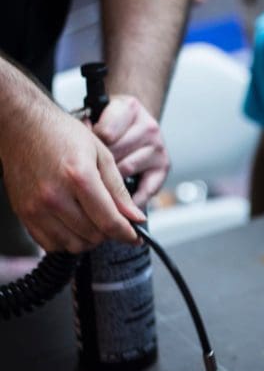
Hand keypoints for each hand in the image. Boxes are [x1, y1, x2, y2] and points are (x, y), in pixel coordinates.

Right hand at [0, 110, 144, 252]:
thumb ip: (119, 190)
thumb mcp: (101, 154)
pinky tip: (75, 225)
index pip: (109, 221)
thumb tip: (136, 217)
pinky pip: (51, 244)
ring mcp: (36, 208)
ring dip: (90, 239)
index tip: (136, 237)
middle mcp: (54, 196)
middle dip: (110, 233)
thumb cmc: (62, 134)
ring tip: (95, 221)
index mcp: (79, 177)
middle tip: (114, 220)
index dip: (127, 234)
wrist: (20, 126)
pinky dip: (68, 241)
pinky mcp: (24, 213)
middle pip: (93, 236)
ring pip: (74, 245)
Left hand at [92, 95, 169, 205]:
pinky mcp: (164, 167)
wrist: (134, 123)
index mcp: (129, 108)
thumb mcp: (98, 115)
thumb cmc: (111, 122)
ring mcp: (158, 147)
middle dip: (99, 162)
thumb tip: (81, 145)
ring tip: (101, 178)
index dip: (90, 145)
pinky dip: (131, 197)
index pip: (105, 134)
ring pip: (126, 169)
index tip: (83, 150)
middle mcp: (148, 126)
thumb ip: (87, 126)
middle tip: (88, 168)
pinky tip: (119, 198)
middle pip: (115, 152)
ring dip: (112, 177)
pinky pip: (145, 189)